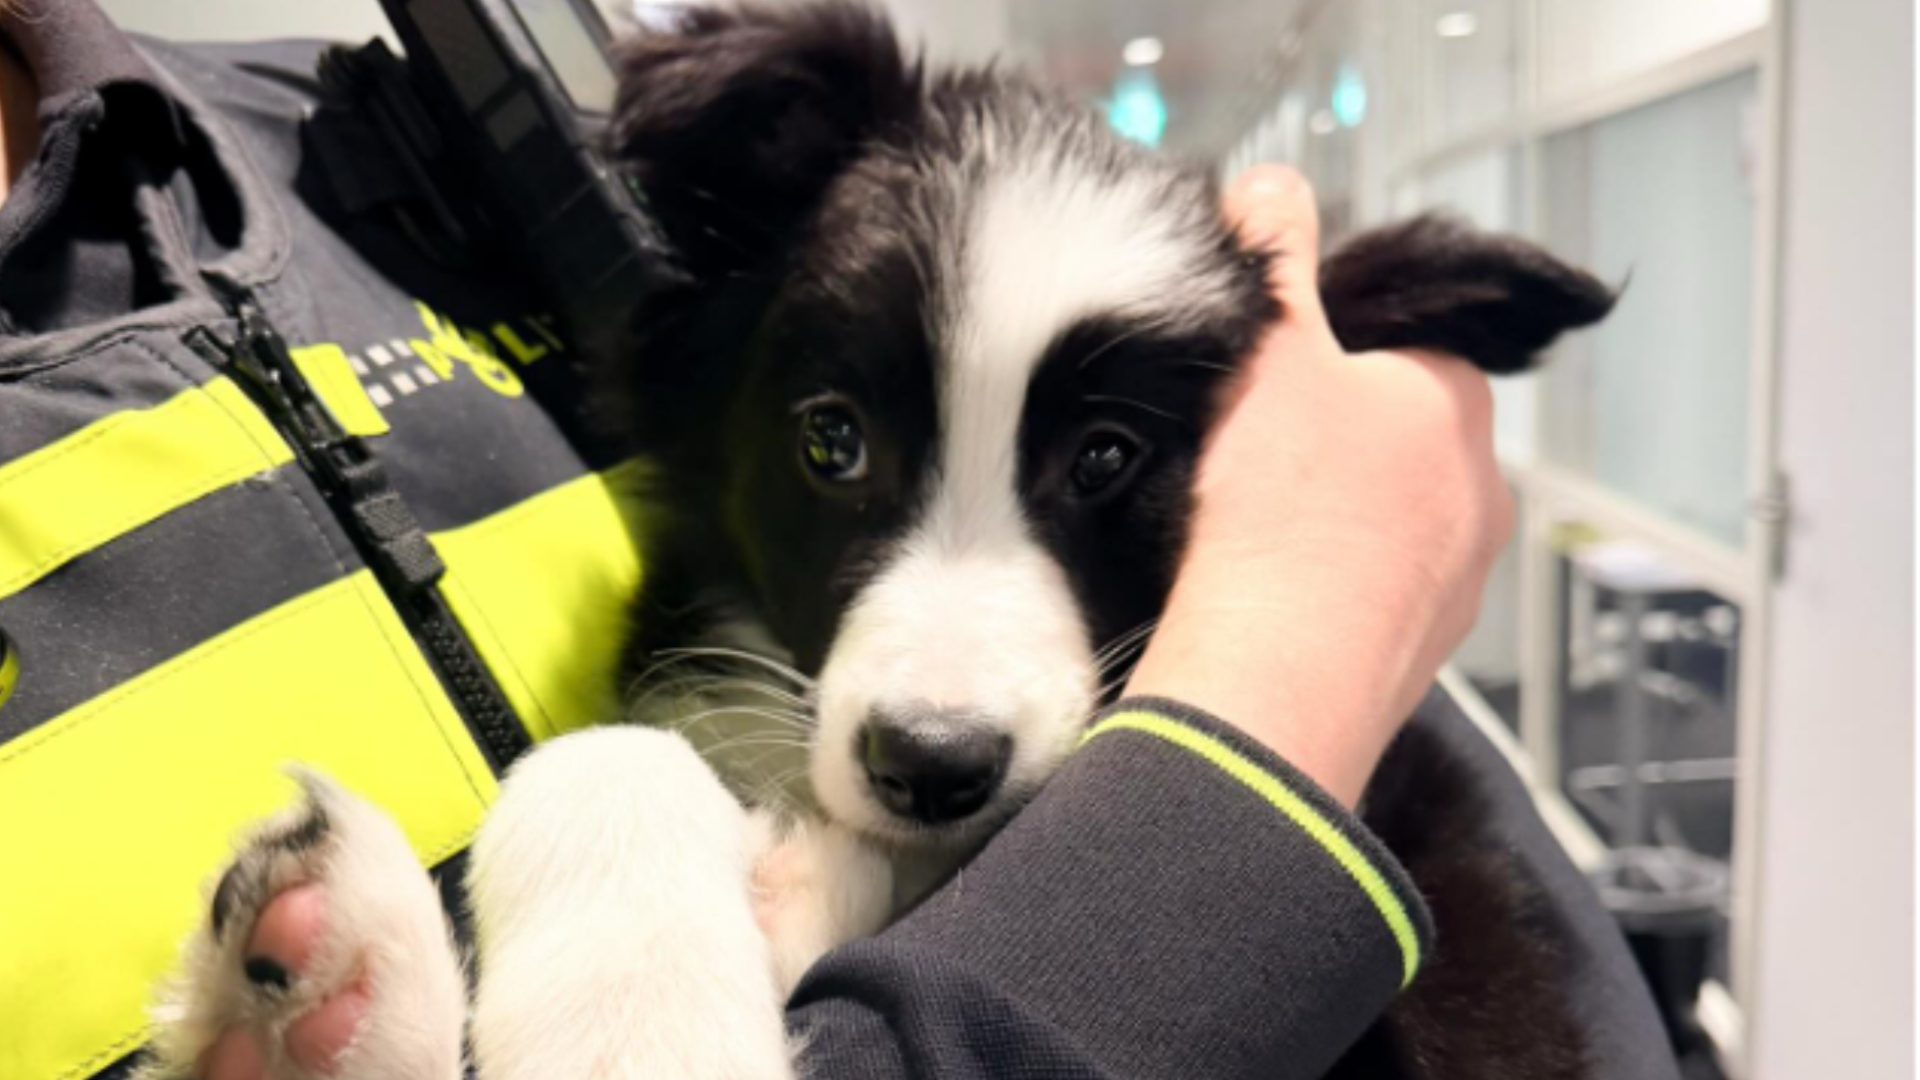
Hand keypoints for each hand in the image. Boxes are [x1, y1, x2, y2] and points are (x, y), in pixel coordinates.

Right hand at [1126, 165, 1512, 806]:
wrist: (1274, 678)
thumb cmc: (1280, 506)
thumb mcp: (1267, 346)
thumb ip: (1274, 255)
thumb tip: (1274, 187)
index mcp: (1458, 403)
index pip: (1400, 350)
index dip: (1326, 357)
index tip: (1266, 383)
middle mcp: (1483, 493)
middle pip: (1395, 440)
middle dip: (1331, 444)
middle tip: (1246, 459)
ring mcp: (1459, 585)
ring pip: (1387, 526)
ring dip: (1332, 523)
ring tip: (1249, 536)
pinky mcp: (1421, 657)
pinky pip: (1371, 601)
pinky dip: (1328, 593)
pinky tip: (1268, 597)